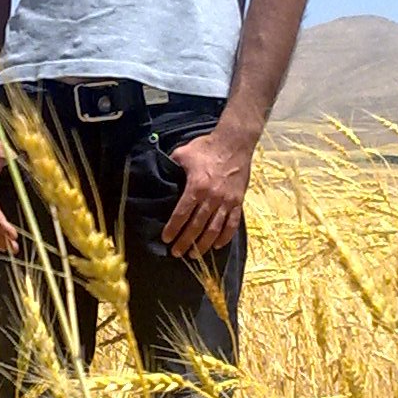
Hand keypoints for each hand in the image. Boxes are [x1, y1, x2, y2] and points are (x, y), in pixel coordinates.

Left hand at [162, 125, 252, 257]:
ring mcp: (226, 201)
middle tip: (176, 253)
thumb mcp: (183, 153)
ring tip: (194, 254)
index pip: (182, 214)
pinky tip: (217, 245)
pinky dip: (225, 237)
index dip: (173, 229)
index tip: (166, 239)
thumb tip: (160, 173)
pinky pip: (231, 224)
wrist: (235, 142)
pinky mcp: (238, 201)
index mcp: (197, 186)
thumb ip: (171, 165)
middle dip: (185, 242)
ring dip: (203, 244)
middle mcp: (212, 197)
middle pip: (196, 226)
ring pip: (214, 229)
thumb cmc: (207, 147)